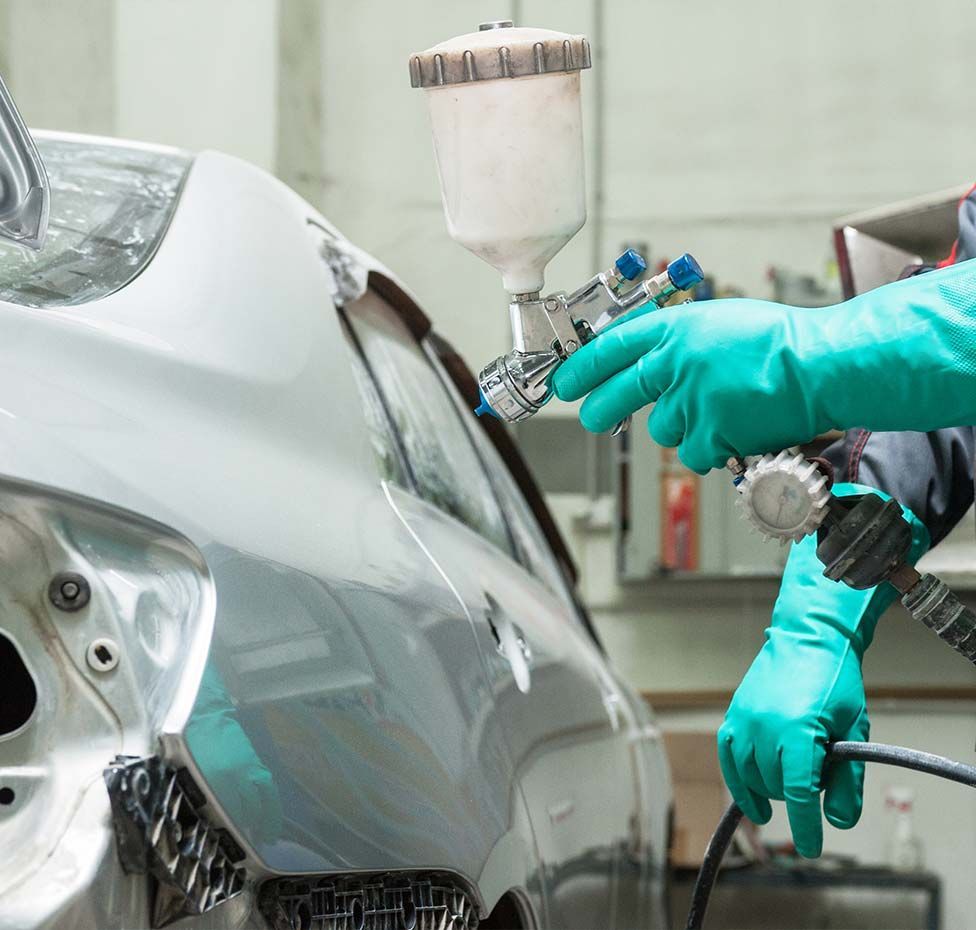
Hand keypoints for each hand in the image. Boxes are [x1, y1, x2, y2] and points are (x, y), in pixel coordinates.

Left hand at [553, 259, 975, 472]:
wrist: (822, 365)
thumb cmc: (779, 341)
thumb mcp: (720, 322)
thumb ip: (681, 341)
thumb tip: (650, 361)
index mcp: (676, 329)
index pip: (610, 348)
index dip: (582, 368)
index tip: (565, 382)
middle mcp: (675, 363)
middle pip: (614, 395)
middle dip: (598, 410)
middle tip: (592, 417)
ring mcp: (691, 401)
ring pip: (662, 429)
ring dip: (682, 427)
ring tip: (719, 411)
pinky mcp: (710, 433)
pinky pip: (693, 452)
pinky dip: (710, 447)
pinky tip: (735, 429)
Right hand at [717, 484, 928, 856]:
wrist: (808, 638)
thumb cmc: (835, 681)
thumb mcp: (853, 730)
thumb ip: (847, 778)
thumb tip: (837, 822)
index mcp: (796, 730)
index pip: (797, 793)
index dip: (805, 826)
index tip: (812, 848)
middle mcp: (763, 727)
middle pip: (776, 787)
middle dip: (799, 794)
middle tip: (821, 774)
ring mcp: (743, 720)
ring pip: (751, 778)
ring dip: (772, 788)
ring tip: (795, 774)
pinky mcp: (732, 716)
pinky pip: (729, 759)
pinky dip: (739, 782)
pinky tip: (754, 800)